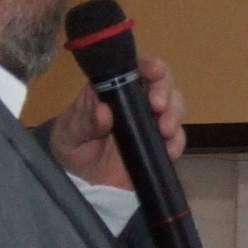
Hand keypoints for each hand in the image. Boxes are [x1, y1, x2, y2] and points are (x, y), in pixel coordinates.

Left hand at [47, 57, 186, 189]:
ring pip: (174, 107)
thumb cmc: (72, 147)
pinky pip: (176, 139)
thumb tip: (103, 111)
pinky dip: (177, 142)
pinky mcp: (158, 145)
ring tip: (165, 129)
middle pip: (161, 84)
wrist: (81, 181)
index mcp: (113, 88)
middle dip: (165, 91)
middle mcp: (136, 101)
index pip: (134, 69)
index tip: (155, 71)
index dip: (148, 66)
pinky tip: (170, 149)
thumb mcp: (69, 133)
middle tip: (158, 105)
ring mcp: (150, 123)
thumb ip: (85, 122)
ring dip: (175, 114)